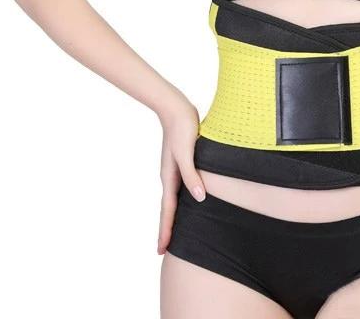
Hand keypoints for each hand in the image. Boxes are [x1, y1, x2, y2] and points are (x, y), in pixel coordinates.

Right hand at [156, 92, 206, 254]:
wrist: (175, 108)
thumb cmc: (183, 128)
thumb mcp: (188, 152)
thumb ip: (192, 174)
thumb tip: (199, 198)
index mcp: (170, 177)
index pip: (168, 210)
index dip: (166, 230)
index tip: (161, 251)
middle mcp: (170, 176)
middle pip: (168, 208)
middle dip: (166, 228)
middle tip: (163, 249)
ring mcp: (174, 169)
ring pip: (173, 199)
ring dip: (172, 215)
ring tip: (173, 230)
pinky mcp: (180, 162)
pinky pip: (179, 187)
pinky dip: (180, 200)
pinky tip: (187, 200)